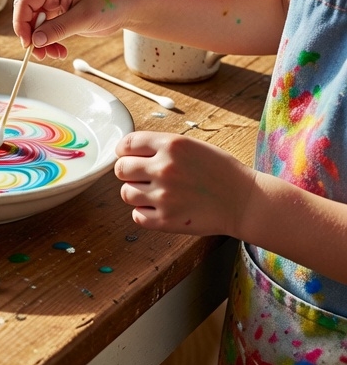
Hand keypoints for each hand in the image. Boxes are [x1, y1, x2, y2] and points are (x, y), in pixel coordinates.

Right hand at [13, 0, 132, 59]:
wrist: (127, 7)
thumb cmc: (109, 4)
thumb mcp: (83, 18)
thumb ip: (58, 29)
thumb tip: (35, 40)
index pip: (25, 2)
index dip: (21, 23)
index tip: (28, 42)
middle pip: (28, 14)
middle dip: (32, 35)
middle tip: (40, 54)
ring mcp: (55, 3)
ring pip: (36, 25)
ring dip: (41, 42)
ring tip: (55, 55)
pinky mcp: (61, 14)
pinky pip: (47, 30)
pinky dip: (50, 42)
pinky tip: (60, 51)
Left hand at [113, 131, 255, 236]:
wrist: (244, 201)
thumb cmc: (221, 172)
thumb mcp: (193, 146)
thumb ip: (163, 146)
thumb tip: (130, 151)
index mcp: (172, 145)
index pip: (127, 144)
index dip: (124, 151)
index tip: (128, 156)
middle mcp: (164, 168)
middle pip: (121, 169)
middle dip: (128, 171)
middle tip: (140, 176)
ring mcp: (164, 196)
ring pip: (126, 193)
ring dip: (136, 193)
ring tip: (153, 193)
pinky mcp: (166, 221)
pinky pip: (137, 216)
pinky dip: (144, 212)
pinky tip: (159, 207)